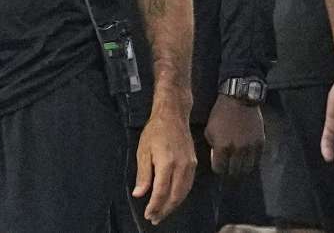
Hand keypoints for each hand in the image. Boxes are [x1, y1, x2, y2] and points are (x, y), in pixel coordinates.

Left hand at [133, 107, 197, 224]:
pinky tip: (173, 199)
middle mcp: (181, 166)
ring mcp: (190, 165)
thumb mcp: (143, 151)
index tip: (148, 214)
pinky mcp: (194, 163)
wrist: (173, 115)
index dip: (155, 206)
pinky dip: (180, 196)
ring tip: (162, 213)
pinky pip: (188, 185)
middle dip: (165, 210)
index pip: (161, 192)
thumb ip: (143, 174)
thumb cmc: (155, 131)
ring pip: (183, 193)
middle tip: (155, 218)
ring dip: (173, 205)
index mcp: (167, 163)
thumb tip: (139, 194)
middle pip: (175, 196)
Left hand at [204, 94, 263, 177]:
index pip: (220, 169)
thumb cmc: (221, 114)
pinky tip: (247, 155)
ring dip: (241, 167)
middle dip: (229, 170)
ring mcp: (250, 147)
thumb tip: (217, 158)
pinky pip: (257, 160)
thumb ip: (213, 146)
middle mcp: (237, 150)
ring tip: (238, 162)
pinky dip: (251, 160)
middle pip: (234, 172)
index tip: (218, 165)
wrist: (239, 100)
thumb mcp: (209, 130)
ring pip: (247, 168)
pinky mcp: (260, 143)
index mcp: (222, 147)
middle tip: (228, 165)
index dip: (218, 168)